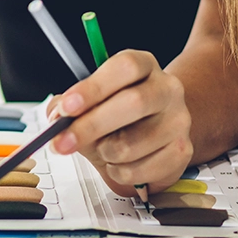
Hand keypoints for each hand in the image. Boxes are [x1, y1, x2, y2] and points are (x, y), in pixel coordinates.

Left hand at [48, 50, 192, 197]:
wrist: (155, 135)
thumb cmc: (118, 116)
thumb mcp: (90, 103)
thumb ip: (67, 107)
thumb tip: (56, 119)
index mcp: (143, 66)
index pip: (125, 67)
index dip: (93, 87)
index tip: (67, 108)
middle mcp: (166, 89)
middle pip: (133, 102)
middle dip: (91, 126)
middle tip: (62, 142)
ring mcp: (179, 120)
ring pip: (133, 143)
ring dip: (105, 153)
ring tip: (103, 149)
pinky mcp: (181, 152)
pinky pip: (141, 170)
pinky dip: (119, 172)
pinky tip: (119, 163)